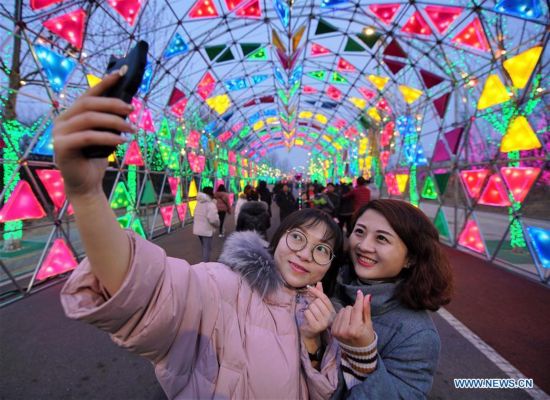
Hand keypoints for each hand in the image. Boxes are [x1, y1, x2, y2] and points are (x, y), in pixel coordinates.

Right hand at [53, 70, 135, 198]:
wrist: (85, 184)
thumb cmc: (95, 158)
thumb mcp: (103, 135)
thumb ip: (107, 120)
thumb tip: (127, 103)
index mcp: (70, 115)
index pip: (88, 94)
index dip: (104, 83)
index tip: (121, 74)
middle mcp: (61, 120)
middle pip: (88, 104)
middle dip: (112, 104)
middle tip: (131, 109)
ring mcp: (59, 133)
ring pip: (89, 119)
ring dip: (114, 122)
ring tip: (131, 128)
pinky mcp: (61, 146)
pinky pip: (88, 136)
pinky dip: (107, 137)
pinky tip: (121, 141)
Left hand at [299, 282, 335, 339]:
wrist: (310, 333)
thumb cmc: (314, 317)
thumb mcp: (318, 306)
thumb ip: (319, 295)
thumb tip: (319, 282)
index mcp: (332, 311)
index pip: (324, 298)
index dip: (316, 291)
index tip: (309, 287)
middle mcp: (330, 317)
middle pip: (317, 302)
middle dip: (312, 304)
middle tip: (312, 310)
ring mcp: (324, 322)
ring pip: (312, 306)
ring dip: (308, 309)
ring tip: (310, 315)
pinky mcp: (316, 326)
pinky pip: (307, 312)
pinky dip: (305, 314)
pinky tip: (308, 319)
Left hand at [332, 290, 374, 346]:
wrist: (358, 352)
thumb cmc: (366, 337)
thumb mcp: (369, 324)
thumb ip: (366, 309)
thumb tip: (367, 296)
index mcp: (355, 330)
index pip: (356, 310)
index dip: (359, 301)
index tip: (360, 292)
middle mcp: (344, 330)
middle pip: (348, 309)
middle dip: (354, 310)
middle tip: (358, 317)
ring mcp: (337, 331)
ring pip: (342, 311)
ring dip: (348, 313)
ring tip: (352, 320)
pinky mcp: (333, 331)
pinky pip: (337, 316)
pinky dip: (342, 316)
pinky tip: (346, 322)